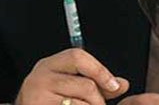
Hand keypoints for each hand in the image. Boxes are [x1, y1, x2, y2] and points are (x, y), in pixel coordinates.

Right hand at [15, 48, 129, 104]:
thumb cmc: (50, 101)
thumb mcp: (70, 86)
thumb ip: (97, 83)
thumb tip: (122, 84)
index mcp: (50, 65)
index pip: (78, 57)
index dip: (100, 70)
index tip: (114, 86)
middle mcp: (40, 78)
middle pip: (85, 85)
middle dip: (99, 100)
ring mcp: (36, 97)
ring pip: (81, 104)